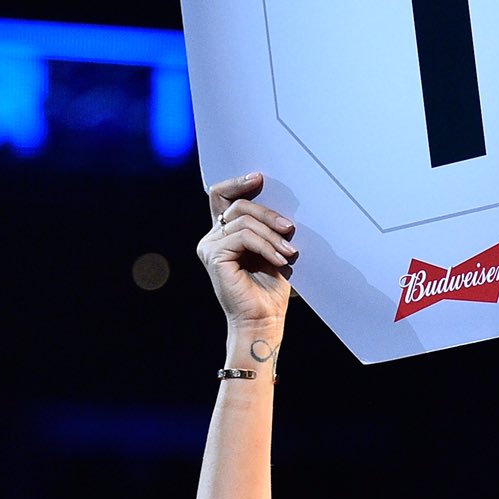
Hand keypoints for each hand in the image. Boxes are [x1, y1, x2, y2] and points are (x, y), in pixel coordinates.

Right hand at [197, 173, 297, 331]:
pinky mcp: (213, 256)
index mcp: (224, 234)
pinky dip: (266, 246)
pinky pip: (243, 237)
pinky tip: (280, 260)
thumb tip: (281, 204)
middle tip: (289, 228)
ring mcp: (209, 246)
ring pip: (243, 220)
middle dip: (267, 213)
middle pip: (238, 205)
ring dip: (271, 235)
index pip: (221, 196)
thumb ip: (268, 227)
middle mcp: (212, 238)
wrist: (263, 320)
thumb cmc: (270, 290)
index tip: (259, 178)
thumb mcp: (273, 250)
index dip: (237, 183)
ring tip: (289, 252)